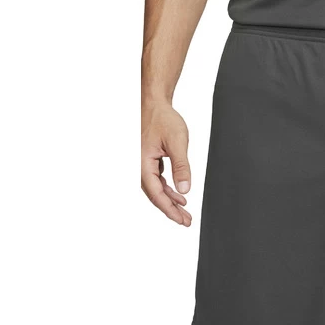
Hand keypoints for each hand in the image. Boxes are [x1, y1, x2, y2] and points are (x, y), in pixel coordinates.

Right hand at [141, 103, 192, 226]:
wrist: (154, 102)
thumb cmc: (163, 118)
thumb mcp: (177, 142)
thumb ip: (181, 166)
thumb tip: (185, 189)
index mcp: (142, 163)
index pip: (156, 193)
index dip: (169, 209)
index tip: (181, 220)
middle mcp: (139, 166)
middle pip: (154, 195)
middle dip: (170, 209)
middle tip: (186, 221)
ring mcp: (142, 163)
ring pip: (156, 188)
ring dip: (170, 200)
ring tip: (184, 212)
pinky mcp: (148, 160)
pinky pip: (157, 179)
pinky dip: (168, 188)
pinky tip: (179, 195)